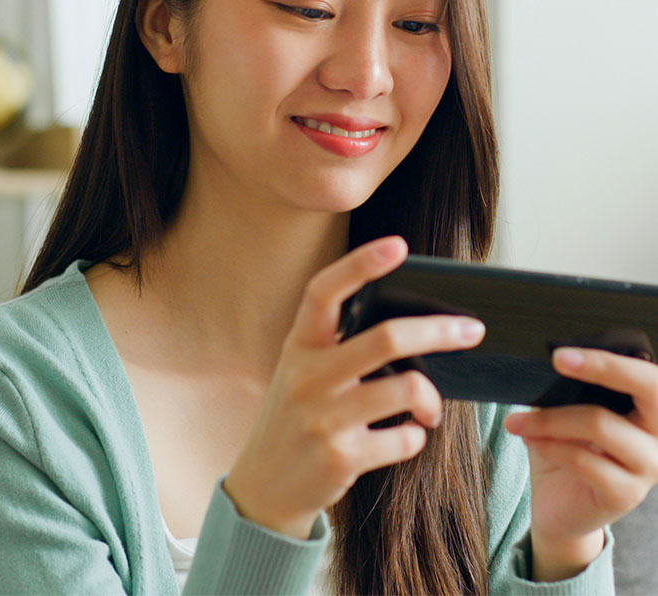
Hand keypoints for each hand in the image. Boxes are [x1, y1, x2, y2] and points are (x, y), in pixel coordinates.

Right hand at [223, 236, 485, 538]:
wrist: (263, 488)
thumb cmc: (295, 417)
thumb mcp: (302, 371)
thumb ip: (337, 345)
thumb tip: (409, 325)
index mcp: (299, 345)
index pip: (324, 291)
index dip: (360, 264)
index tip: (397, 246)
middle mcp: (307, 376)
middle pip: (385, 338)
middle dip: (438, 331)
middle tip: (471, 330)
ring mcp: (323, 417)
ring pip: (405, 389)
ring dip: (432, 399)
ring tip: (432, 410)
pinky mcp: (340, 457)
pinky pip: (403, 438)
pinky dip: (415, 437)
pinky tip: (404, 437)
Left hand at [504, 347, 657, 579]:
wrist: (558, 507)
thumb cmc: (566, 449)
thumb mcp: (568, 410)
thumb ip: (571, 386)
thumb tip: (554, 357)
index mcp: (648, 409)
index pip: (647, 375)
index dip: (610, 359)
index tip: (563, 353)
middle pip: (650, 389)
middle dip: (603, 368)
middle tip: (557, 360)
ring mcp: (647, 467)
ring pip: (601, 425)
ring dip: (551, 418)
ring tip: (520, 421)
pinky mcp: (626, 494)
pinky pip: (585, 461)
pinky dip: (550, 446)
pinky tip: (530, 440)